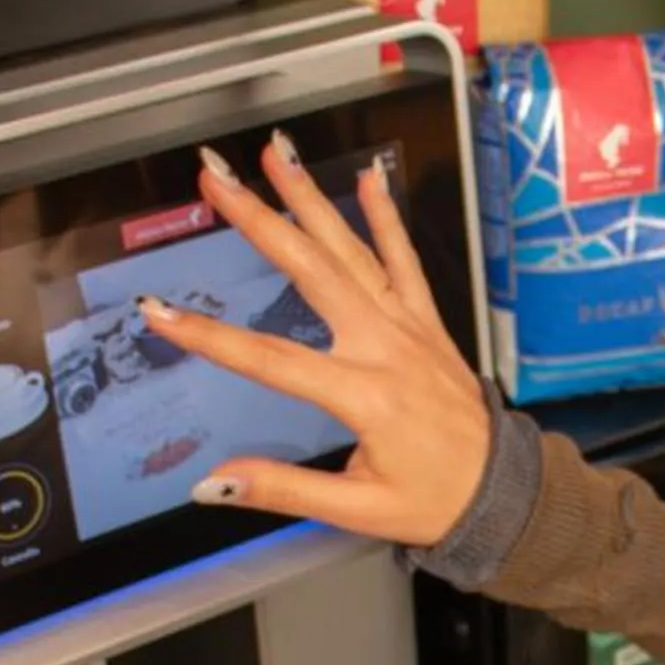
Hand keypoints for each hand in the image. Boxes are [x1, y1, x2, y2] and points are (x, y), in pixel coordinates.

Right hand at [142, 135, 491, 547]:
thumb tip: (212, 483)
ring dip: (310, 199)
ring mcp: (409, 328)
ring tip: (274, 155)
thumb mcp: (356, 509)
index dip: (209, 338)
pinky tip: (370, 176)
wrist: (504, 490)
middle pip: (311, 272)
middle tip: (215, 178)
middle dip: (258, 220)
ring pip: (352, 252)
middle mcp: (386, 349)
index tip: (160, 312)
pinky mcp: (427, 323)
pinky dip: (386, 218)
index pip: (270, 360)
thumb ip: (282, 489)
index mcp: (365, 397)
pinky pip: (405, 261)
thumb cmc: (433, 502)